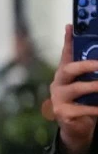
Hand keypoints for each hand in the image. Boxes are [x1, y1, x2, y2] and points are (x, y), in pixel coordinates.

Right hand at [50, 25, 97, 153]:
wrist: (77, 128)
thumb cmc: (85, 102)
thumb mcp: (88, 84)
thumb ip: (91, 71)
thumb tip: (93, 56)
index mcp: (65, 74)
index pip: (65, 53)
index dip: (68, 40)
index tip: (71, 25)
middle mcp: (58, 84)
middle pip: (68, 69)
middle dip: (85, 65)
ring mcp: (58, 99)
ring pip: (77, 88)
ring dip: (94, 87)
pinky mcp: (62, 113)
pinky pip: (82, 108)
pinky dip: (95, 107)